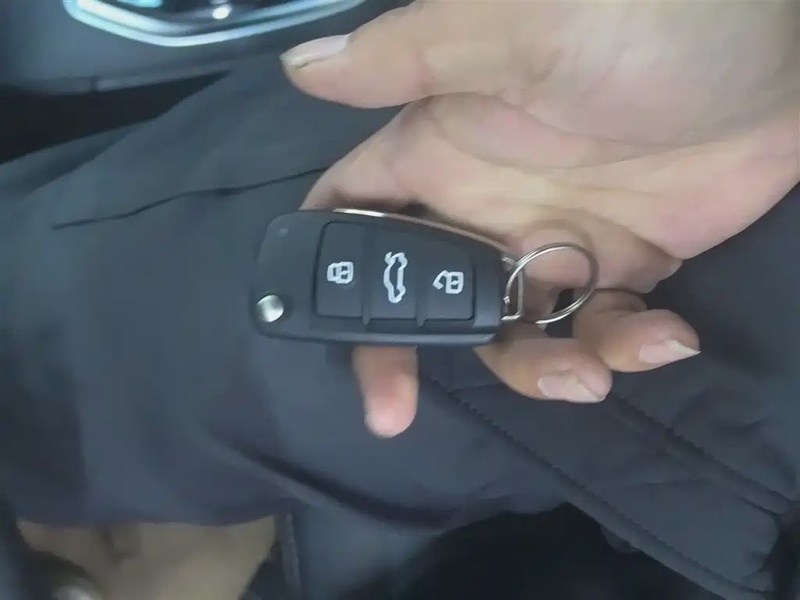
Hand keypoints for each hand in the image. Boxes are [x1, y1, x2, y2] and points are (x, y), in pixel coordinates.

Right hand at [283, 0, 799, 436]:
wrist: (783, 51)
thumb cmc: (639, 23)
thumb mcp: (517, 28)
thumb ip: (410, 58)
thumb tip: (303, 67)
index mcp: (440, 151)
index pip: (354, 218)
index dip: (324, 274)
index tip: (307, 329)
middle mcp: (483, 207)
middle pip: (417, 299)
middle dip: (403, 354)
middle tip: (396, 413)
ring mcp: (551, 243)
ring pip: (508, 334)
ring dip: (537, 370)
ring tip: (588, 376)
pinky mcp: (621, 268)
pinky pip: (599, 332)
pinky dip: (626, 350)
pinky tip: (667, 336)